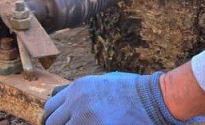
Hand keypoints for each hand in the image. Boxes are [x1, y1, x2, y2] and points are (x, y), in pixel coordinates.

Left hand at [41, 72, 204, 124]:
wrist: (153, 98)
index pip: (51, 108)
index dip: (53, 120)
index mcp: (77, 88)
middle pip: (52, 123)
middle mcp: (77, 102)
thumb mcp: (103, 82)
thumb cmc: (132, 91)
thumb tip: (69, 106)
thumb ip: (83, 93)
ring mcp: (85, 118)